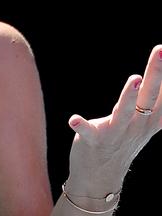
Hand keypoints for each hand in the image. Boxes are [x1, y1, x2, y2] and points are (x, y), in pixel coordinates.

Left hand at [65, 45, 161, 193]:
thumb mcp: (145, 122)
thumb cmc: (122, 141)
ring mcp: (116, 133)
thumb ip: (155, 101)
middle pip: (150, 96)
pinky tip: (74, 119)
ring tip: (134, 80)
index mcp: (150, 119)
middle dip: (156, 73)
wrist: (101, 177)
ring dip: (129, 97)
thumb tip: (154, 77)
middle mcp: (137, 125)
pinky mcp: (94, 141)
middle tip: (161, 50)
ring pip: (124, 113)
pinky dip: (82, 125)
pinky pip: (88, 133)